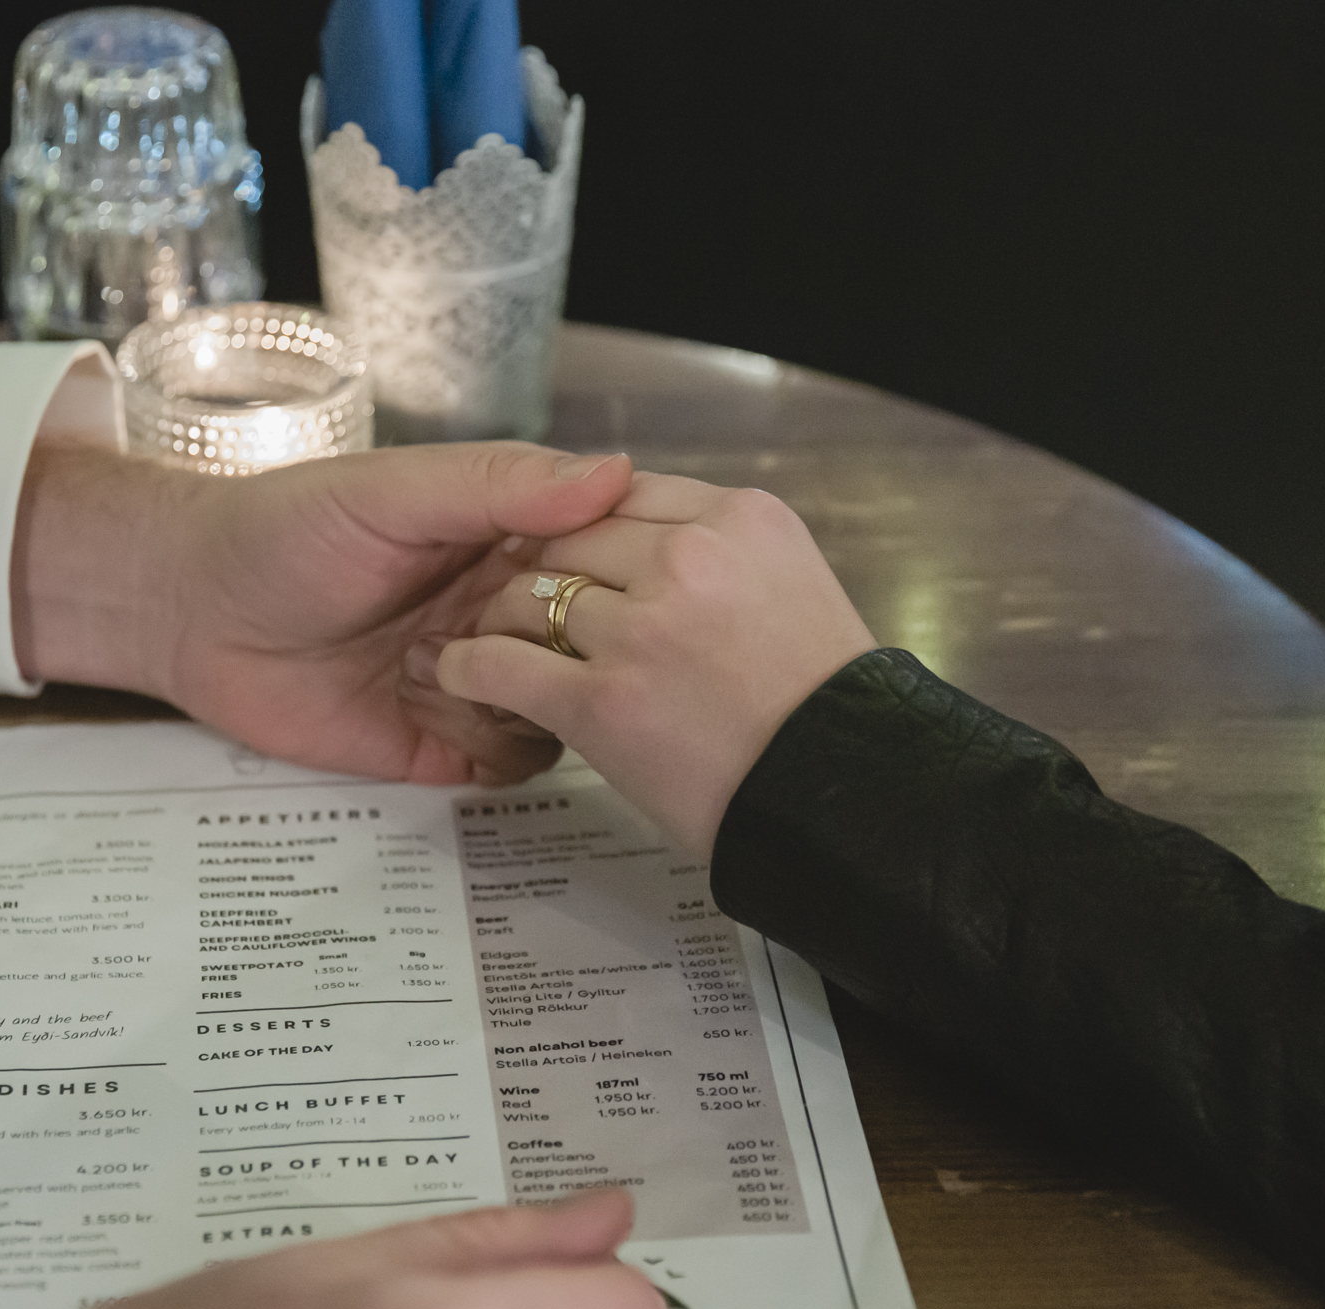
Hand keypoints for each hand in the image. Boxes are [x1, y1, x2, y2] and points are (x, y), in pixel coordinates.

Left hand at [10, 443, 632, 784]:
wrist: (190, 610)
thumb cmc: (284, 530)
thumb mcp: (394, 490)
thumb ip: (500, 484)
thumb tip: (618, 472)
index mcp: (509, 539)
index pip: (608, 558)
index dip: (625, 574)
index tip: (618, 582)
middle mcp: (505, 612)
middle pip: (595, 645)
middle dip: (574, 648)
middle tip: (504, 632)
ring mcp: (479, 682)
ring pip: (565, 709)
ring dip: (535, 702)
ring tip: (457, 674)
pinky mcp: (443, 745)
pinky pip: (514, 763)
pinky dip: (504, 751)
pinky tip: (449, 721)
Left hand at [436, 475, 875, 853]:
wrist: (860, 802)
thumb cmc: (832, 712)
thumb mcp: (785, 579)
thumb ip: (720, 544)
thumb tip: (626, 490)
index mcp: (744, 519)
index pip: (626, 493)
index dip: (587, 526)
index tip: (568, 554)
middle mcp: (693, 559)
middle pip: (572, 539)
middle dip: (539, 571)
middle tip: (520, 606)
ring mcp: (647, 630)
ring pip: (529, 596)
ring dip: (502, 621)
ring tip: (497, 645)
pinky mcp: (605, 702)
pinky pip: (504, 665)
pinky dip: (469, 669)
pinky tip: (464, 677)